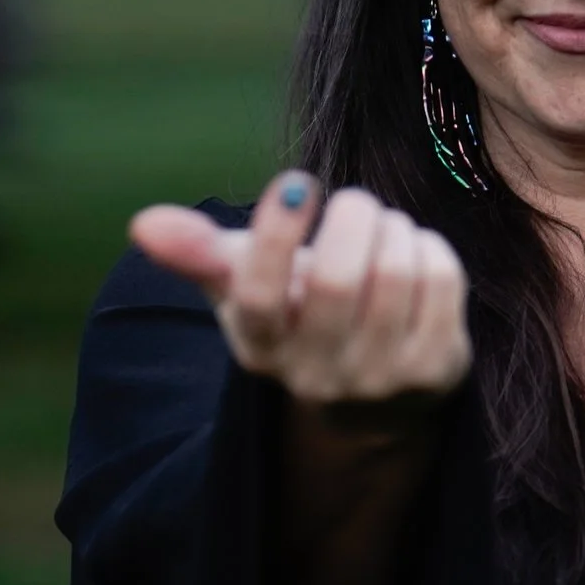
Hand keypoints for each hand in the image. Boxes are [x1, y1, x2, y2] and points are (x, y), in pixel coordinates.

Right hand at [130, 171, 471, 403]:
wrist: (370, 401)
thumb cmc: (297, 317)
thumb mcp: (243, 287)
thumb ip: (197, 253)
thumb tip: (143, 223)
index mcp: (258, 347)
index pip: (257, 294)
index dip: (275, 233)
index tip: (295, 183)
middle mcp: (315, 375)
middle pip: (336, 279)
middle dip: (351, 217)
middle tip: (352, 204)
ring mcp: (378, 380)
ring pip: (394, 271)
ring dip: (391, 228)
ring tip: (383, 230)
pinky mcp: (436, 372)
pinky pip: (440, 280)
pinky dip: (428, 248)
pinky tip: (415, 255)